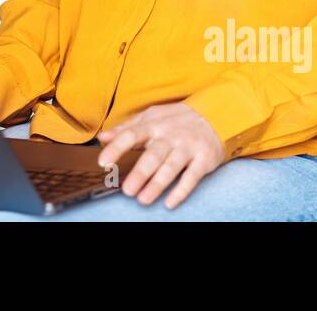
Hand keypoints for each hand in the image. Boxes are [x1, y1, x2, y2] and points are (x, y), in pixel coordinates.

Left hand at [95, 101, 225, 208]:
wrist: (214, 114)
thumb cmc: (175, 120)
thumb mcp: (150, 118)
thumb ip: (126, 128)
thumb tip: (102, 137)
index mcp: (153, 124)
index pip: (131, 135)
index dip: (117, 148)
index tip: (103, 162)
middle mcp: (170, 135)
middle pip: (153, 155)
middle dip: (140, 173)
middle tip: (127, 190)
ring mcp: (188, 147)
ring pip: (171, 167)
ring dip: (157, 184)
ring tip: (143, 199)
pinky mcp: (204, 159)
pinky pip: (192, 176)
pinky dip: (181, 190)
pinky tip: (170, 202)